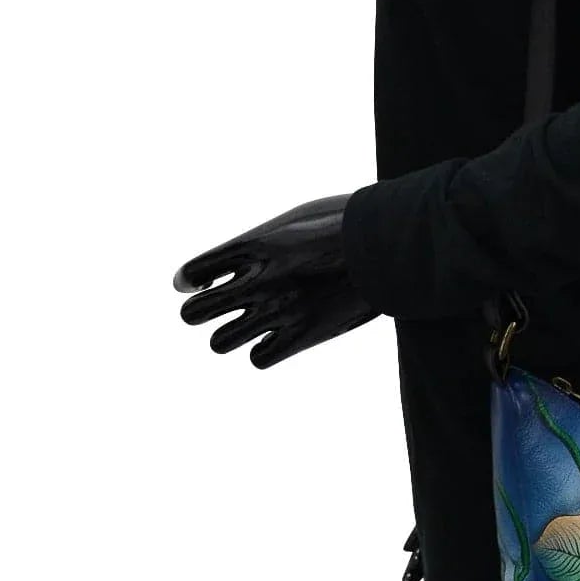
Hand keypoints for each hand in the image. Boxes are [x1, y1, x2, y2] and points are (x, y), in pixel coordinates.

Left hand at [173, 190, 378, 369]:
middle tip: (220, 304)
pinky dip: (264, 350)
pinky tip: (279, 336)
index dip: (191, 280)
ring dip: (229, 335)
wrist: (389, 242)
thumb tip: (245, 260)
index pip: (190, 274)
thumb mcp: (296, 221)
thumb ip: (264, 241)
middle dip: (200, 310)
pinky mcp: (302, 337)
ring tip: (251, 324)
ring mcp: (277, 312)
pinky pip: (259, 359)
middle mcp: (256, 283)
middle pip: (192, 314)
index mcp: (251, 247)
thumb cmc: (348, 222)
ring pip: (219, 343)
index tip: (205, 280)